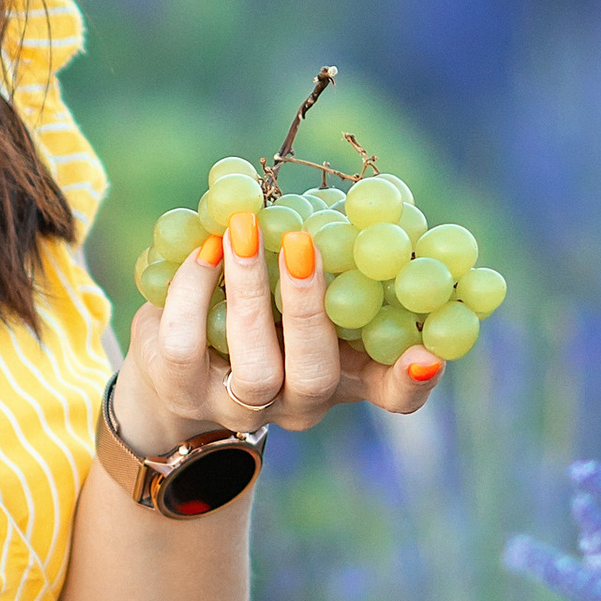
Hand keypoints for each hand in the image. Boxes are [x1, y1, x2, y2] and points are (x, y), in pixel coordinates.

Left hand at [112, 211, 445, 447]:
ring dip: (250, 290)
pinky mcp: (181, 389)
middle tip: (302, 243)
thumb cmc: (259, 308)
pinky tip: (205, 245)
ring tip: (244, 228)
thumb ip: (334, 254)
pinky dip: (193, 290)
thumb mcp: (301, 284)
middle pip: (315, 375)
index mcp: (344, 374)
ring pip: (255, 368)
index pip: (393, 394)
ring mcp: (240, 405)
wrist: (172, 367)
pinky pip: (186, 343)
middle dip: (310, 307)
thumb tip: (370, 196)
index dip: (412, 380)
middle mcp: (298, 401)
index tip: (428, 354)